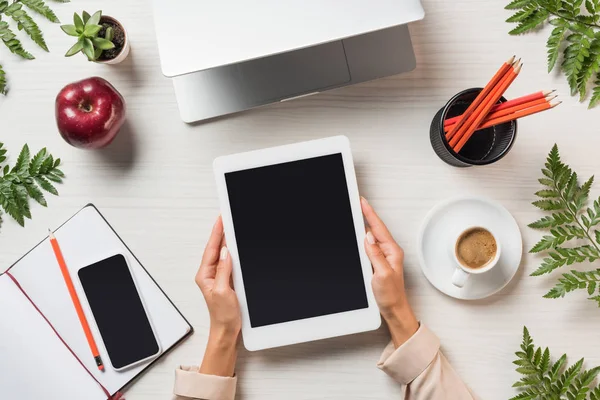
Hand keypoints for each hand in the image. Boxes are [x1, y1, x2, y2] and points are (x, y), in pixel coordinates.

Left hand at [196, 216, 240, 375]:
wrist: (227, 331)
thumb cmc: (222, 316)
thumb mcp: (222, 291)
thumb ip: (224, 270)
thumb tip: (227, 252)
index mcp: (205, 275)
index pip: (212, 248)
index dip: (217, 232)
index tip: (222, 218)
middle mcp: (210, 274)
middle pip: (217, 248)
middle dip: (222, 232)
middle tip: (227, 217)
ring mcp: (219, 277)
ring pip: (224, 254)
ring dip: (228, 240)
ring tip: (232, 226)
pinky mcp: (228, 280)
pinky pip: (230, 262)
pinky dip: (234, 252)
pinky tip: (238, 246)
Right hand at [361, 197, 418, 347]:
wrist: (394, 310)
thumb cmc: (391, 295)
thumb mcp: (382, 274)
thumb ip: (376, 255)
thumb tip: (368, 237)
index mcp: (392, 252)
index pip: (378, 228)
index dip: (369, 214)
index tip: (362, 202)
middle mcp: (389, 252)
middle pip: (375, 228)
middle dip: (366, 214)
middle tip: (357, 202)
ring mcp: (384, 256)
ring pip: (372, 236)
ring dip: (365, 224)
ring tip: (357, 212)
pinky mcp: (379, 262)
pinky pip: (370, 245)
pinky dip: (364, 237)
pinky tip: (359, 234)